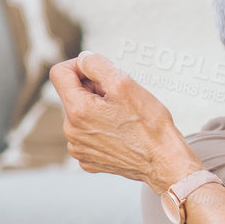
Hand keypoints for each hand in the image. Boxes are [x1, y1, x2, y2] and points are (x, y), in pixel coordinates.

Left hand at [48, 51, 202, 193]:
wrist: (166, 163)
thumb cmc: (151, 127)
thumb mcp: (125, 83)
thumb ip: (96, 64)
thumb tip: (83, 60)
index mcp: (77, 110)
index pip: (59, 73)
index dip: (79, 66)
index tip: (99, 72)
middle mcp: (71, 131)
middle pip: (72, 94)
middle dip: (93, 90)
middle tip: (121, 100)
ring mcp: (79, 148)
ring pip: (80, 114)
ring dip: (97, 109)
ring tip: (122, 118)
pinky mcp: (88, 159)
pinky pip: (87, 134)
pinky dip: (100, 129)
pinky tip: (120, 134)